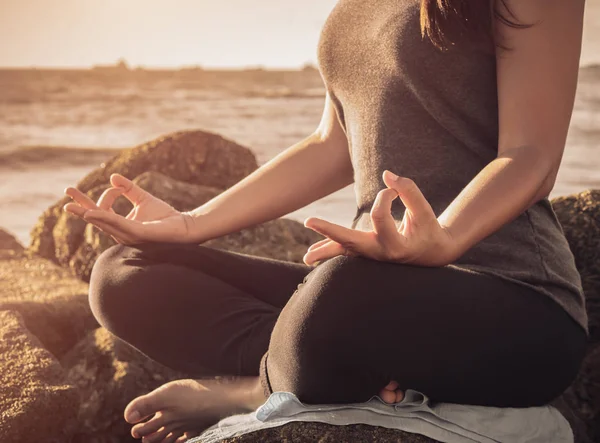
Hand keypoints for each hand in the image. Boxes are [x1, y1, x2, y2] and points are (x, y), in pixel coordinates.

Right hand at [63, 173, 196, 244]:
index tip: (118, 186)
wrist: (184, 226)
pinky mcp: (138, 234)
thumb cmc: (164, 216)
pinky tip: (93, 213)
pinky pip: (119, 225)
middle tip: (66, 191)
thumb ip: (128, 189)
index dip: (107, 195)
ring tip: (73, 206)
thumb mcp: (143, 198)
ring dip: (90, 213)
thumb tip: (112, 177)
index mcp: (120, 225)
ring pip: (105, 222)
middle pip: (96, 217)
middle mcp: (120, 232)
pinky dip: (105, 218)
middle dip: (80, 205)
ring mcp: (128, 235)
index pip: (102, 209)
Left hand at [302, 170, 456, 266]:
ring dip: (324, 252)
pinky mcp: (367, 254)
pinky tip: (313, 253)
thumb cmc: (429, 230)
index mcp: (396, 247)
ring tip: (306, 257)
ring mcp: (372, 257)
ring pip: (344, 252)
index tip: (395, 190)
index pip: (380, 216)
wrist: (432, 254)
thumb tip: (387, 175)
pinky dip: (330, 250)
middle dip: (329, 231)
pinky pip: (346, 252)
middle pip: (350, 243)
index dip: (386, 196)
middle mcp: (380, 254)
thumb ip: (409, 191)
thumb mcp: (425, 211)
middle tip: (308, 221)